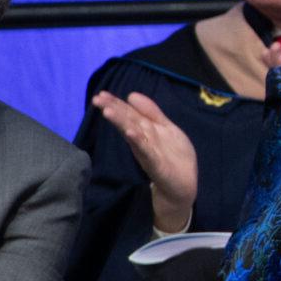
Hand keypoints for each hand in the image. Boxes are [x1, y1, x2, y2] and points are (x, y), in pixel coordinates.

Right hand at [92, 89, 200, 233]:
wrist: (183, 186)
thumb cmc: (173, 157)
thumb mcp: (165, 128)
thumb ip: (151, 112)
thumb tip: (131, 95)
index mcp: (146, 131)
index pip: (129, 114)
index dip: (116, 103)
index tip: (100, 94)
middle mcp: (143, 141)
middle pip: (127, 122)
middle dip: (113, 110)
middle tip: (96, 99)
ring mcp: (149, 153)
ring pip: (133, 135)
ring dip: (121, 123)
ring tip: (108, 111)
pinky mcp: (157, 165)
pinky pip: (146, 152)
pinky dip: (139, 142)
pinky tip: (130, 133)